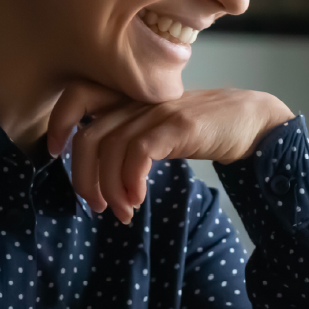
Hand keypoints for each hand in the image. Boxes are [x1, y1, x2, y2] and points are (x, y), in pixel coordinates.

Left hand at [45, 80, 293, 222]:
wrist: (252, 121)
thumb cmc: (204, 129)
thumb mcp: (159, 128)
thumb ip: (131, 138)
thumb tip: (100, 174)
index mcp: (131, 98)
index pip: (79, 96)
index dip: (59, 123)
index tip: (56, 154)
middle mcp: (140, 100)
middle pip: (89, 136)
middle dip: (84, 178)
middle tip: (96, 206)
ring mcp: (159, 111)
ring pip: (111, 149)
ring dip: (110, 189)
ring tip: (122, 212)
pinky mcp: (179, 125)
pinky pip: (138, 152)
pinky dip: (130, 181)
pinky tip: (138, 199)